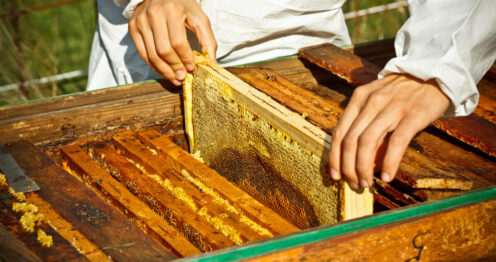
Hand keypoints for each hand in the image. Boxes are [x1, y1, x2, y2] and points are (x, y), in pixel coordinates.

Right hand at [129, 0, 216, 85]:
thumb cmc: (182, 6)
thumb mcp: (198, 18)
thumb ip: (208, 39)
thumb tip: (212, 62)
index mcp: (172, 10)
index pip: (178, 42)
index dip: (185, 58)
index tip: (191, 68)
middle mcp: (154, 15)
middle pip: (163, 50)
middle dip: (174, 67)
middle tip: (182, 77)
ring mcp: (141, 21)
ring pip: (152, 55)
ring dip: (164, 71)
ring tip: (174, 78)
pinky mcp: (133, 27)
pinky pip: (142, 53)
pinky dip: (153, 65)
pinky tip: (163, 71)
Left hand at [329, 74, 449, 189]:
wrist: (434, 72)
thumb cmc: (402, 91)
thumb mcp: (376, 98)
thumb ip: (363, 120)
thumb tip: (352, 154)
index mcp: (359, 98)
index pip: (338, 132)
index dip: (334, 157)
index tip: (335, 174)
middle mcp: (372, 102)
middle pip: (350, 140)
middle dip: (349, 167)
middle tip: (354, 184)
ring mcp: (392, 107)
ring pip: (368, 143)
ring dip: (364, 168)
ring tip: (366, 184)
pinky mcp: (413, 114)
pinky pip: (396, 143)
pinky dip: (388, 163)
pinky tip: (386, 177)